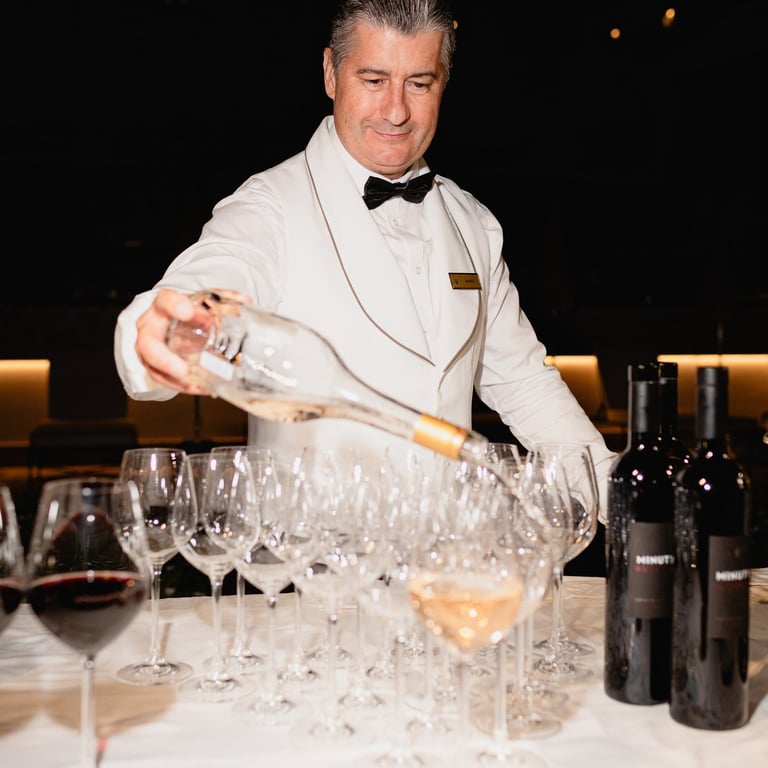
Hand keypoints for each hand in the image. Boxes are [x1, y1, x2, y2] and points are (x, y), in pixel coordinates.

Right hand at [135, 288, 250, 393]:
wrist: (172, 318)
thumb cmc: (187, 310)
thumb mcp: (204, 301)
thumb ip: (223, 298)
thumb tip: (245, 300)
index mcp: (164, 305)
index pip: (165, 301)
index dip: (174, 306)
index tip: (188, 311)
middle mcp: (151, 326)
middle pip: (148, 342)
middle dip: (163, 358)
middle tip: (183, 370)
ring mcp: (149, 347)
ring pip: (153, 366)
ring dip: (173, 379)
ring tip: (196, 386)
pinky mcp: (154, 363)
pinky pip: (162, 378)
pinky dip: (181, 386)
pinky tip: (200, 388)